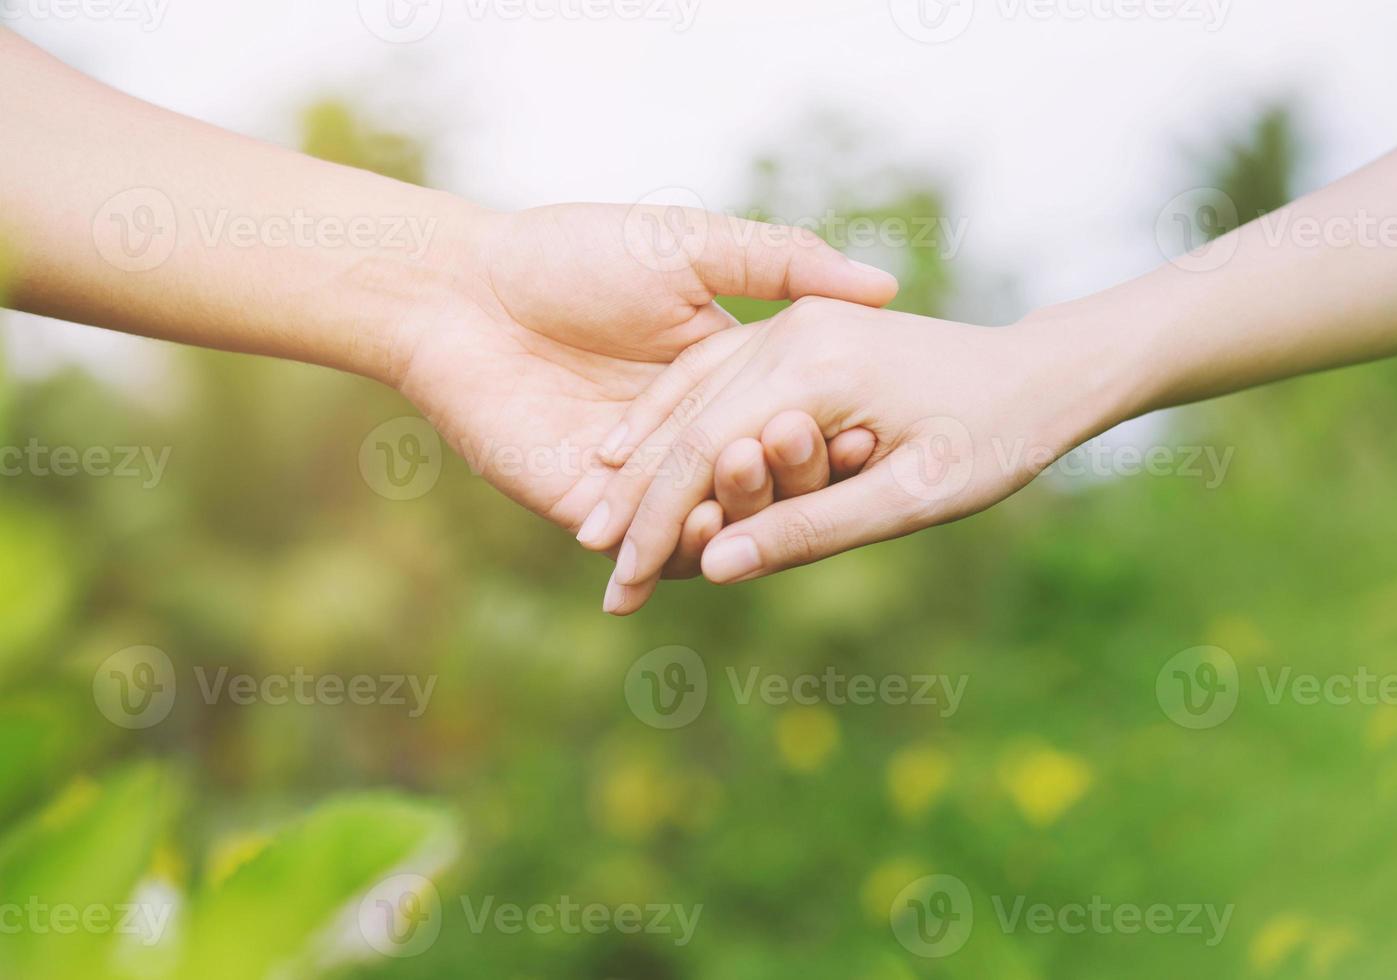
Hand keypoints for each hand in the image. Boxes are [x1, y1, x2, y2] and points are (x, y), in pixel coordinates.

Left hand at [394, 204, 895, 575]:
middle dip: (793, 475)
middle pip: (758, 480)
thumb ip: (782, 263)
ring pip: (710, 521)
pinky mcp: (587, 511)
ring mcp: (638, 481)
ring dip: (745, 513)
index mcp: (720, 380)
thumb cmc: (571, 255)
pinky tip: (703, 530)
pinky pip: (647, 547)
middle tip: (818, 453)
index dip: (828, 432)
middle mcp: (685, 438)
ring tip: (757, 479)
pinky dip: (681, 548)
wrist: (461, 290)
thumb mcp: (692, 246)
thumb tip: (884, 286)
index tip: (871, 431)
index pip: (789, 422)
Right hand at [577, 297, 1136, 610]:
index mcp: (816, 367)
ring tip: (597, 528)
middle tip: (602, 580)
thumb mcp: (911, 499)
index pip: (705, 454)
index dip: (658, 529)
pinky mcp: (796, 327)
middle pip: (685, 425)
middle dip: (637, 505)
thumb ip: (810, 529)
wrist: (1040, 371)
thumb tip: (717, 569)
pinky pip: (712, 373)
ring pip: (688, 395)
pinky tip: (631, 451)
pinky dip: (670, 417)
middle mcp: (790, 331)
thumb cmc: (994, 440)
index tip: (621, 592)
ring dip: (641, 462)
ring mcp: (790, 322)